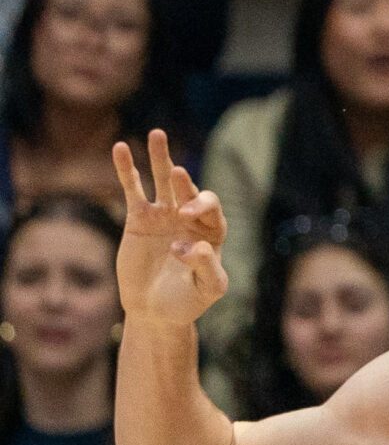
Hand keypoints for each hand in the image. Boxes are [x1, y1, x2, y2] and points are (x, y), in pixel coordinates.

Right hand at [111, 130, 226, 325]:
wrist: (156, 311)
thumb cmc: (187, 300)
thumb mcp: (207, 288)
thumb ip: (207, 267)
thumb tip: (192, 245)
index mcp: (213, 230)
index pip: (211, 209)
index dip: (202, 207)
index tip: (186, 222)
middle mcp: (190, 218)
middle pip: (189, 190)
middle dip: (185, 183)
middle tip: (177, 175)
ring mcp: (164, 215)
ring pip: (162, 181)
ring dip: (161, 157)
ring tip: (157, 134)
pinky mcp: (138, 219)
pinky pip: (133, 190)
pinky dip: (127, 170)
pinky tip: (120, 148)